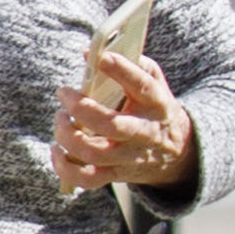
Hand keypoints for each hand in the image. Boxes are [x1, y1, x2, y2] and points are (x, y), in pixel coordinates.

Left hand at [57, 40, 200, 198]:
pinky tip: (56, 150)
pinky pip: (87, 179)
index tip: (101, 58)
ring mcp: (130, 156)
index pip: (143, 87)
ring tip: (60, 118)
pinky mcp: (116, 174)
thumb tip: (89, 54)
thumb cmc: (153, 107)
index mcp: (156, 105)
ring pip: (94, 153)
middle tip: (65, 93)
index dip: (123, 72)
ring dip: (68, 135)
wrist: (178, 151)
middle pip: (113, 126)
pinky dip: (65, 168)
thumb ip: (131, 63)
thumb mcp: (154, 83)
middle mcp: (144, 133)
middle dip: (81, 109)